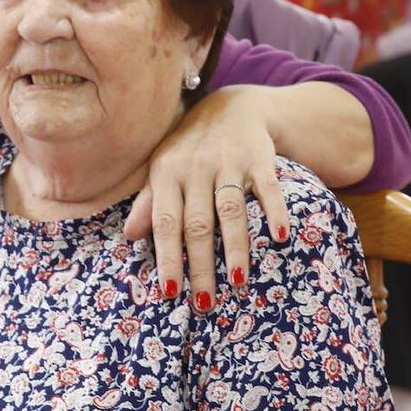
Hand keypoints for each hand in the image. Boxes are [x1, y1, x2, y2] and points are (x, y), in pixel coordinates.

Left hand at [125, 89, 290, 305]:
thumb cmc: (191, 148)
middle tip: (204, 303)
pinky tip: (280, 237)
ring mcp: (228, 162)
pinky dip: (275, 211)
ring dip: (235, 247)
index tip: (170, 291)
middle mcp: (195, 167)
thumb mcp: (164, 169)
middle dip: (200, 265)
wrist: (233, 107)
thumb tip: (130, 236)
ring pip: (230, 210)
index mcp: (167, 172)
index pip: (165, 222)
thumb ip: (149, 202)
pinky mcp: (259, 158)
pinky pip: (268, 187)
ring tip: (237, 281)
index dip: (167, 257)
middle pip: (197, 224)